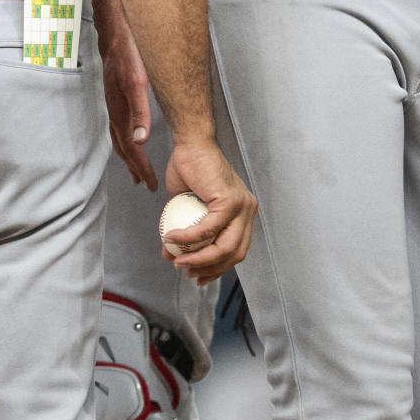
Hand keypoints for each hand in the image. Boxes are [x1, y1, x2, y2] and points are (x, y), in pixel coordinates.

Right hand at [95, 0, 156, 189]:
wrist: (114, 22)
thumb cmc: (126, 48)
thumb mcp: (136, 78)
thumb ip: (139, 109)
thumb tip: (141, 139)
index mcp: (119, 106)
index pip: (129, 145)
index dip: (141, 165)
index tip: (150, 182)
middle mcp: (114, 105)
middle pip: (122, 144)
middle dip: (134, 165)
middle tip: (145, 183)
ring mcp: (113, 97)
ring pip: (119, 133)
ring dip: (128, 153)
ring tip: (137, 167)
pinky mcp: (115, 89)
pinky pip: (119, 121)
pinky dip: (125, 135)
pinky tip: (131, 133)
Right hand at [162, 141, 256, 284]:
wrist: (190, 144)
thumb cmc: (189, 168)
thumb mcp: (187, 207)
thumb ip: (185, 232)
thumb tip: (171, 254)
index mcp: (243, 213)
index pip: (236, 251)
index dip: (217, 268)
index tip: (198, 276)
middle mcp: (248, 210)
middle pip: (234, 254)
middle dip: (210, 269)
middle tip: (186, 272)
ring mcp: (242, 206)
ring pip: (224, 247)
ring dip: (198, 259)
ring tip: (176, 260)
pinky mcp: (229, 201)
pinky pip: (206, 229)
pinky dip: (187, 238)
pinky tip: (171, 238)